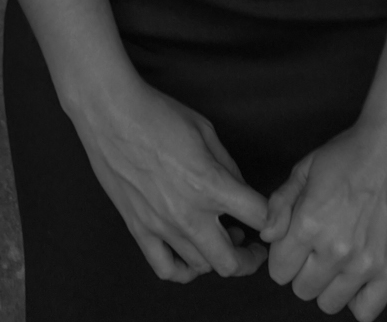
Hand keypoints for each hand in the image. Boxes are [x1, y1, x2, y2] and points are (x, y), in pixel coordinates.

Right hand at [74, 77, 271, 283]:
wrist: (112, 114)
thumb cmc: (159, 114)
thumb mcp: (206, 131)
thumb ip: (227, 166)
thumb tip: (239, 190)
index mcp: (211, 184)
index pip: (259, 217)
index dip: (274, 220)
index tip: (274, 219)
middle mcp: (188, 214)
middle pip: (231, 262)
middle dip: (250, 259)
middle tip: (254, 247)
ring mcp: (161, 227)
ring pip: (200, 267)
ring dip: (218, 258)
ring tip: (223, 240)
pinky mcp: (139, 229)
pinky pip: (165, 269)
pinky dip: (184, 271)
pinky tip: (191, 257)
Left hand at [259, 120, 386, 317]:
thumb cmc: (348, 154)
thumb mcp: (304, 168)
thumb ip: (279, 204)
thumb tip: (267, 237)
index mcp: (309, 223)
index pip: (279, 271)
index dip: (284, 256)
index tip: (296, 243)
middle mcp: (335, 249)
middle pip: (302, 290)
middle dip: (305, 270)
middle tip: (319, 246)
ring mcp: (365, 263)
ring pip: (330, 303)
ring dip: (330, 285)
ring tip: (340, 259)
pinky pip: (367, 311)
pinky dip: (358, 299)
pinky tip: (358, 278)